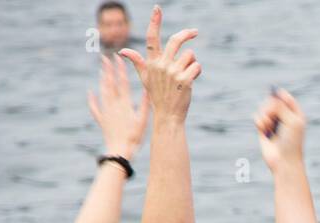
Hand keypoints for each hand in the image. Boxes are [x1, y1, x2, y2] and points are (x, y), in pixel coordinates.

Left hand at [88, 53, 148, 158]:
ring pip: (102, 92)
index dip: (120, 69)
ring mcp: (106, 112)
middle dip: (108, 70)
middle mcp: (113, 105)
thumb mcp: (143, 121)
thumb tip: (146, 89)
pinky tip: (90, 93)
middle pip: (110, 84)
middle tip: (105, 58)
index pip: (122, 82)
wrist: (120, 150)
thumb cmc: (134, 137)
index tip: (118, 58)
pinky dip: (92, 99)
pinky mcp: (101, 120)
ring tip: (101, 70)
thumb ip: (144, 104)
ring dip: (101, 80)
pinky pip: (95, 107)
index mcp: (124, 104)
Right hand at [120, 5, 200, 123]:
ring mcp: (173, 72)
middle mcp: (161, 65)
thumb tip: (122, 51)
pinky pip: (197, 66)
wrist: (168, 115)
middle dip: (187, 34)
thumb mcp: (145, 78)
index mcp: (152, 62)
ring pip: (190, 55)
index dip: (155, 22)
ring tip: (186, 74)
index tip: (157, 8)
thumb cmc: (158, 96)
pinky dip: (197, 71)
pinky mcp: (185, 80)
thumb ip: (137, 62)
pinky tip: (191, 81)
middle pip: (176, 40)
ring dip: (192, 62)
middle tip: (195, 32)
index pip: (151, 38)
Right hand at [254, 88, 306, 172]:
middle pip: (273, 101)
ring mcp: (273, 123)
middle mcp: (284, 118)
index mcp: (296, 115)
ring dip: (264, 114)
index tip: (277, 98)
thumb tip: (271, 97)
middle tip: (271, 114)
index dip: (280, 96)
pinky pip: (257, 117)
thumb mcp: (291, 121)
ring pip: (263, 108)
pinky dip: (259, 121)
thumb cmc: (292, 143)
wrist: (284, 161)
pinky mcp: (263, 129)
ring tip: (268, 124)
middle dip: (270, 106)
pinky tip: (263, 128)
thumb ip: (281, 106)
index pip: (286, 98)